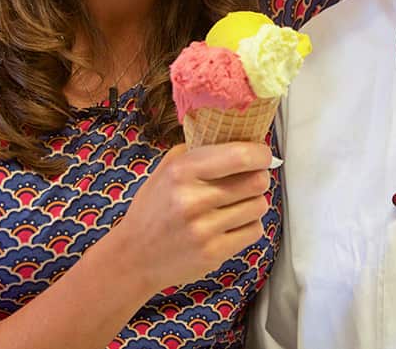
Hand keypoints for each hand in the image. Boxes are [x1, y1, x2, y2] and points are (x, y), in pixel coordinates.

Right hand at [114, 142, 271, 292]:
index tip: (261, 155)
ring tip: (236, 204)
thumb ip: (200, 151)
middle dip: (259, 177)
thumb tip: (241, 139)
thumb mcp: (167, 169)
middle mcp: (193, 200)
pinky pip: (254, 231)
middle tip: (250, 179)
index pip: (240, 156)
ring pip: (259, 206)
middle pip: (256, 181)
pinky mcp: (213, 254)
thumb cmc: (153, 209)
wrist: (134, 257)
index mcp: (182, 171)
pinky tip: (231, 224)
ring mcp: (204, 229)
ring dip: (253, 202)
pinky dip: (249, 225)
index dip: (260, 154)